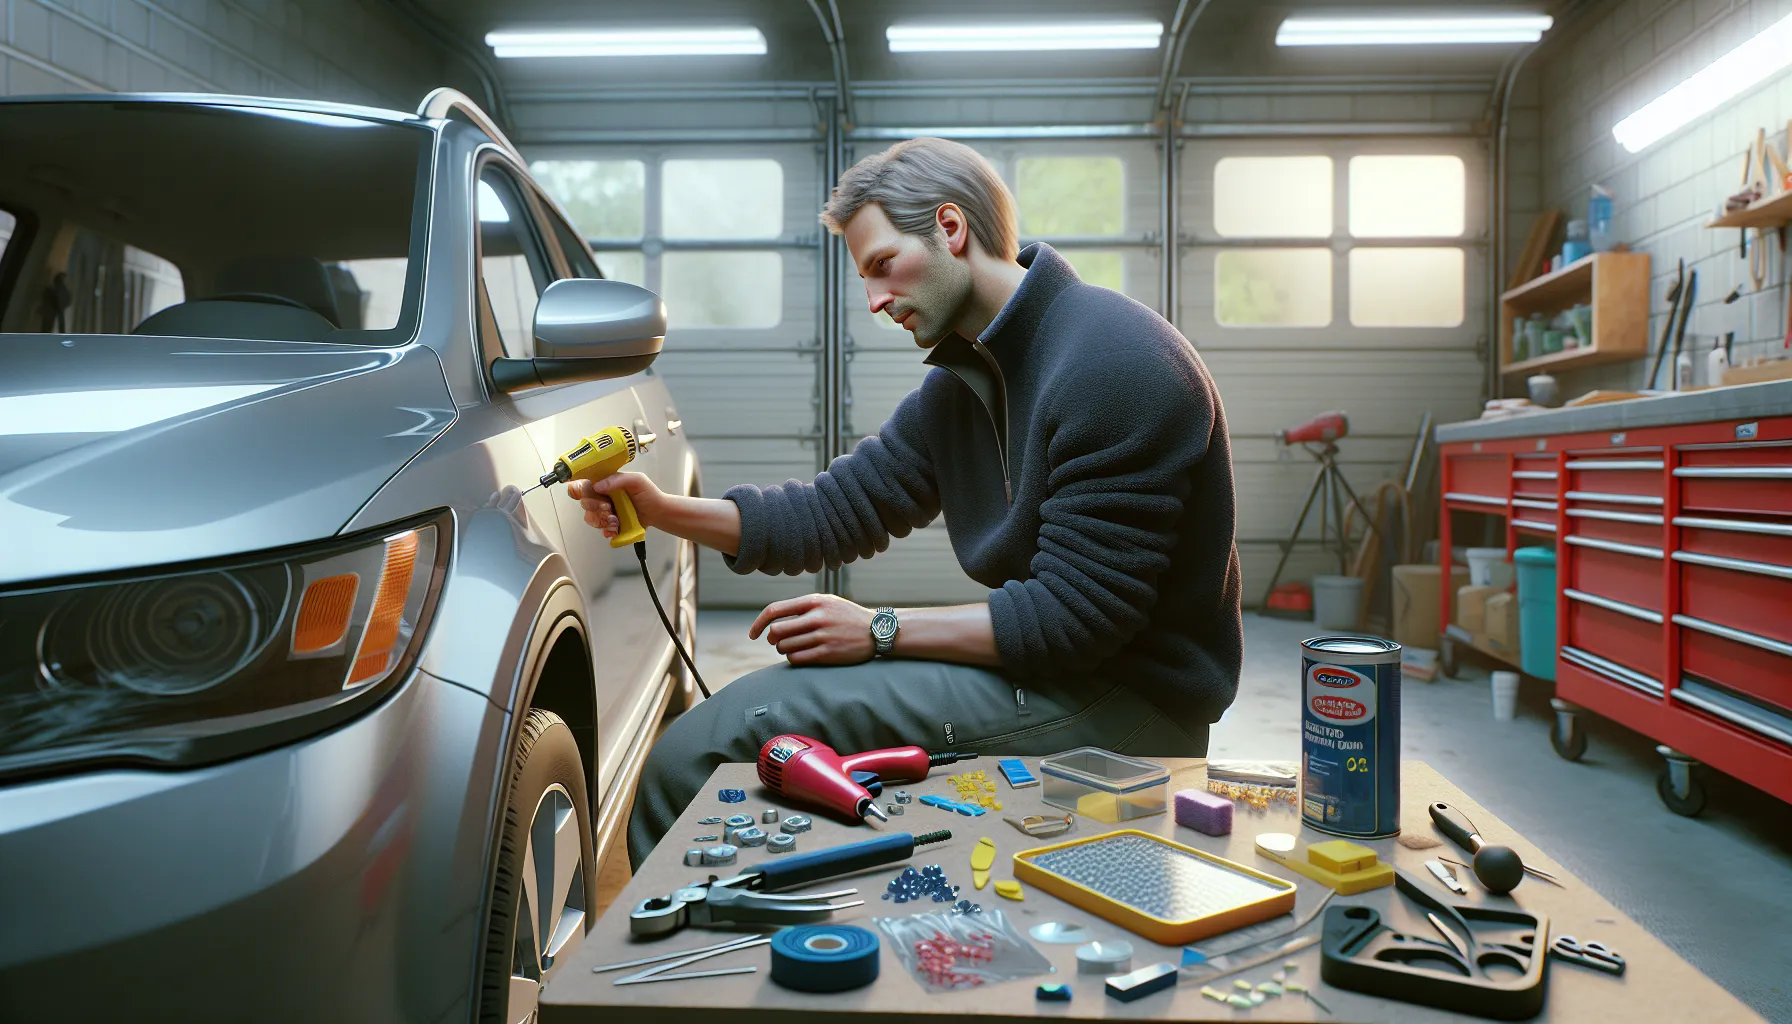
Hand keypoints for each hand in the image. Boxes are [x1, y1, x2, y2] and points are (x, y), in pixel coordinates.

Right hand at [567, 471, 665, 538]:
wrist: (658, 512)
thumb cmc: (648, 493)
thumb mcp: (636, 480)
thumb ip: (617, 479)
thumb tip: (597, 486)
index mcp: (605, 484)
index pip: (584, 485)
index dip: (578, 489)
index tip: (586, 494)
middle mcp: (602, 497)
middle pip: (584, 503)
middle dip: (594, 507)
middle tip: (608, 508)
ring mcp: (605, 512)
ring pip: (590, 518)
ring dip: (601, 520)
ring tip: (616, 521)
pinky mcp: (610, 525)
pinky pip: (601, 530)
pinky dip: (607, 530)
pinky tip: (616, 529)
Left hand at [749, 594, 875, 665]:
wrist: (876, 631)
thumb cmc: (845, 617)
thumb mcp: (825, 603)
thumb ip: (801, 608)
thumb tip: (772, 622)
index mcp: (813, 601)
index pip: (774, 610)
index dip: (758, 623)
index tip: (753, 634)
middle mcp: (817, 617)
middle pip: (777, 631)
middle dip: (773, 639)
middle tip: (778, 642)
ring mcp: (822, 635)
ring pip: (785, 646)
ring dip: (784, 650)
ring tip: (794, 647)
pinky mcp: (828, 653)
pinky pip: (797, 659)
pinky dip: (793, 658)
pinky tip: (801, 655)